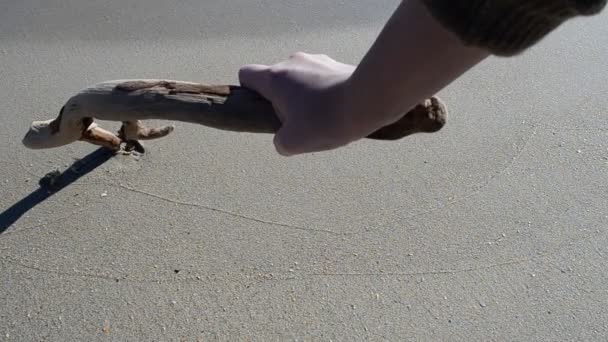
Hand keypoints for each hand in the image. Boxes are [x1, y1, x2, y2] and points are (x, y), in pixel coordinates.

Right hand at [239, 52, 360, 155]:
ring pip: (302, 78)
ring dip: (307, 96)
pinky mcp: (339, 64)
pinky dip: (326, 93)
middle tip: (299, 122)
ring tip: (324, 118)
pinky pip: (324, 79)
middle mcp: (293, 62)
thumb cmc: (325, 120)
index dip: (249, 93)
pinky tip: (340, 110)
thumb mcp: (292, 143)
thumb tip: (284, 140)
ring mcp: (318, 60)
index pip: (246, 75)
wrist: (368, 101)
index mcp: (275, 78)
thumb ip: (280, 142)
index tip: (264, 110)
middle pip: (277, 79)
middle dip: (283, 100)